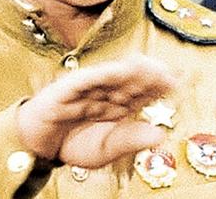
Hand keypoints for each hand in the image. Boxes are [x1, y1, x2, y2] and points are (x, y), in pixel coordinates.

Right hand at [16, 54, 176, 168]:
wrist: (38, 147)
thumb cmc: (73, 143)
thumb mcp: (106, 148)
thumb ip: (131, 140)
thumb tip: (161, 135)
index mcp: (116, 105)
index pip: (141, 92)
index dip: (158, 87)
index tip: (177, 85)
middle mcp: (104, 92)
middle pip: (131, 79)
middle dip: (150, 74)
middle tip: (170, 74)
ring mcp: (87, 87)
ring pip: (113, 75)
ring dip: (132, 70)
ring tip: (151, 68)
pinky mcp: (68, 87)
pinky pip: (86, 78)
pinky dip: (102, 74)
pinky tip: (119, 71)